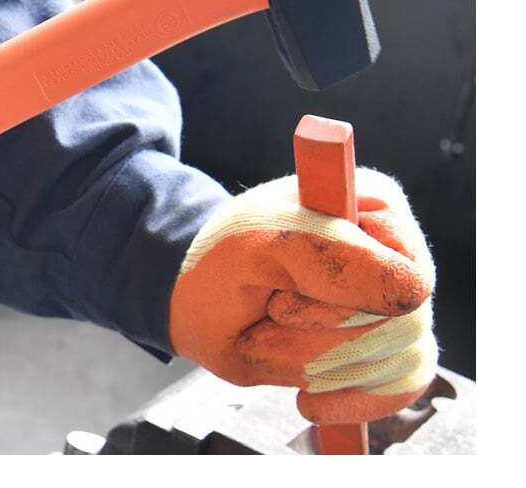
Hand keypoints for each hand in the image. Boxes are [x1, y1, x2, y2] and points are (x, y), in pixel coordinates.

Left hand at [168, 170, 435, 423]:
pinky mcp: (388, 351)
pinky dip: (346, 401)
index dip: (345, 301)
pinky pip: (396, 391)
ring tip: (272, 339)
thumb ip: (332, 255)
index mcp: (374, 208)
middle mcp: (396, 254)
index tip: (282, 293)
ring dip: (314, 366)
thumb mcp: (260, 242)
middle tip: (268, 315)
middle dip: (318, 339)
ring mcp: (396, 305)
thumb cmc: (227, 258)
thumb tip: (411, 292)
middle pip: (403, 329)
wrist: (200, 300)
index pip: (408, 277)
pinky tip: (308, 398)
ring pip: (395, 365)